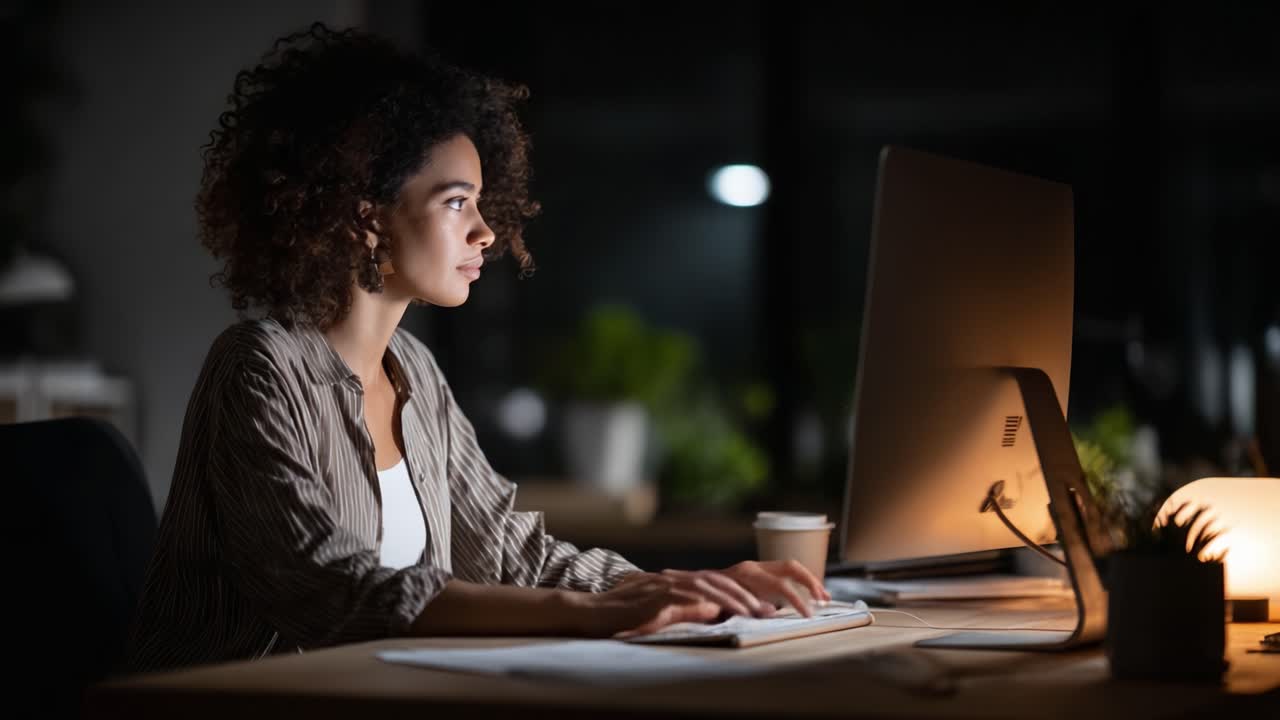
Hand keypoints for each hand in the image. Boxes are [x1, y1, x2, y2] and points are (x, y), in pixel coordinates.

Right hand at [580, 561, 831, 638]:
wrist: (598, 610)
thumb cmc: (635, 613)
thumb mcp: (676, 612)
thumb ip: (699, 609)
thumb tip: (719, 613)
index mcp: (703, 580)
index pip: (750, 575)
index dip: (783, 583)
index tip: (812, 598)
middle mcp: (695, 575)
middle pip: (748, 573)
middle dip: (783, 587)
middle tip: (810, 605)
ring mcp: (680, 580)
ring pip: (724, 583)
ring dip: (750, 599)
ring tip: (770, 614)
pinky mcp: (665, 591)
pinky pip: (699, 593)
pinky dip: (720, 601)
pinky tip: (734, 611)